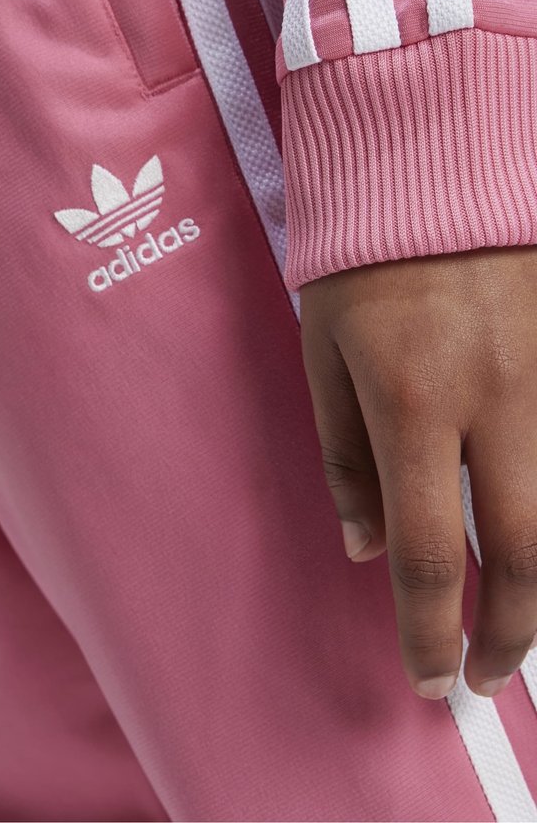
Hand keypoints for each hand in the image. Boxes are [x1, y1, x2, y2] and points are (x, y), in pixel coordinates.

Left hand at [300, 245, 536, 698]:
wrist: (434, 162)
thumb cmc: (360, 258)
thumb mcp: (324, 351)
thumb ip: (346, 455)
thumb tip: (365, 547)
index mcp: (414, 402)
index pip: (429, 554)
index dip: (428, 632)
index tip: (427, 677)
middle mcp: (498, 401)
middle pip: (527, 555)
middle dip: (511, 634)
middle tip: (488, 673)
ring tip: (519, 620)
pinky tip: (530, 530)